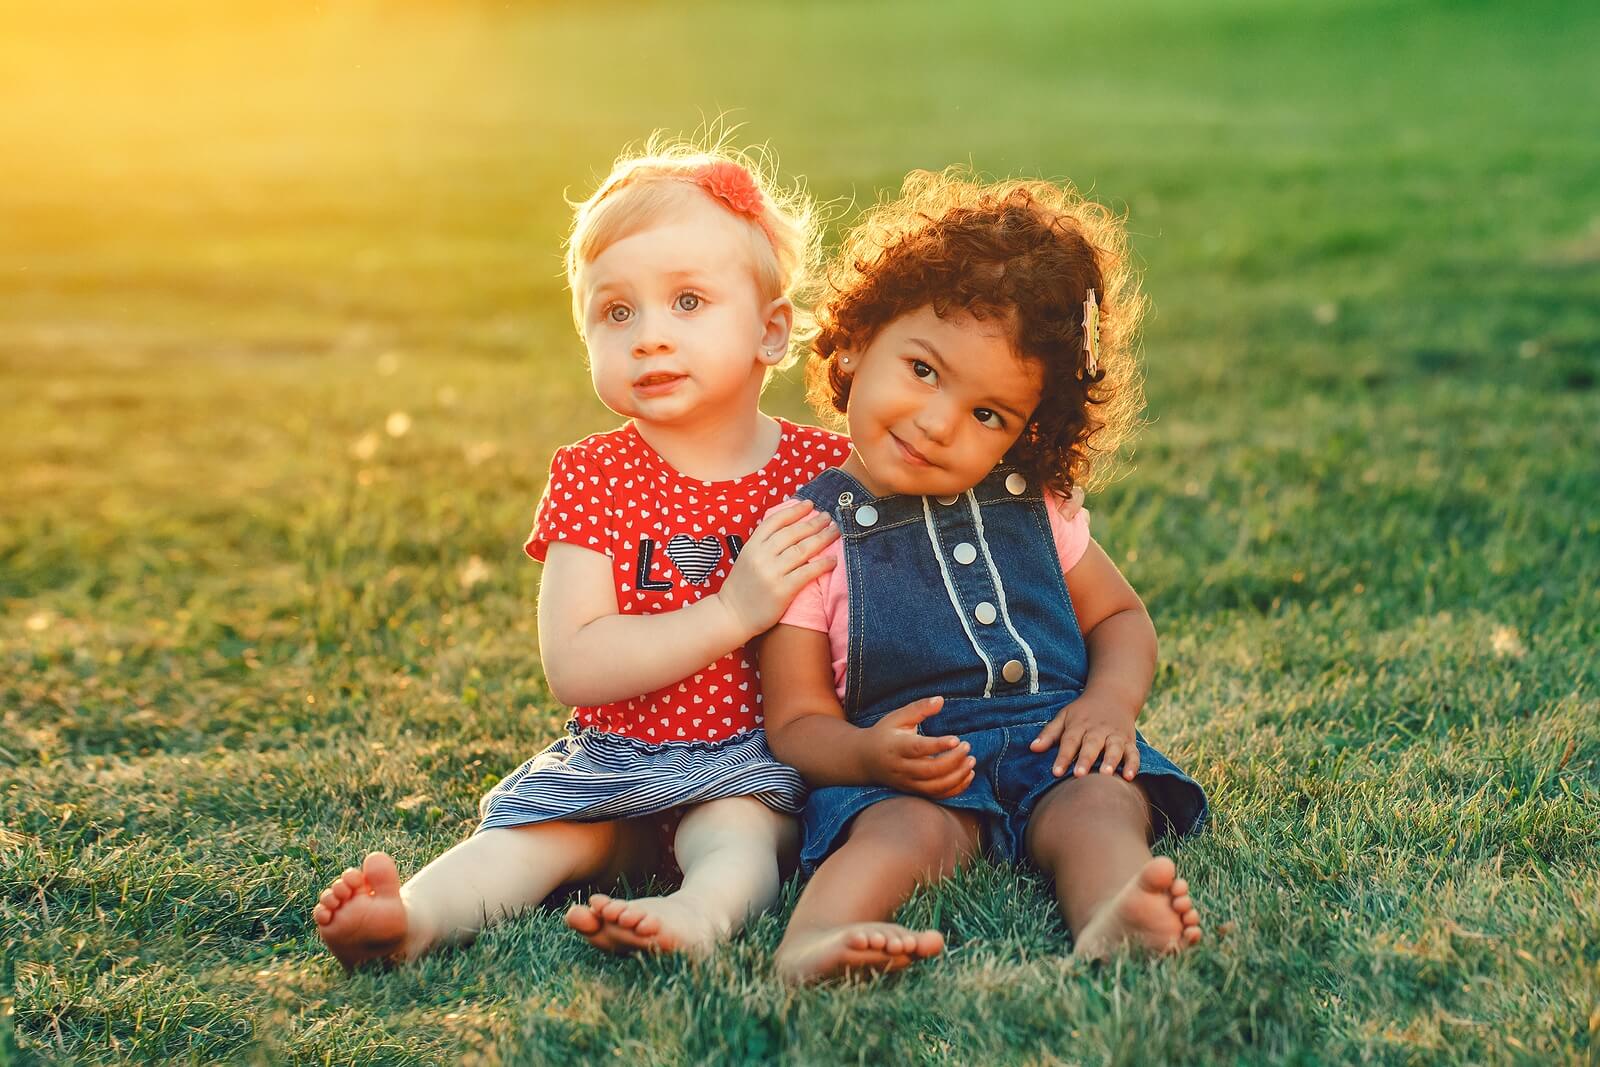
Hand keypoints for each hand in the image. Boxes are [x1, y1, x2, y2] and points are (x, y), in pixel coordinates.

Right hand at [715, 500, 838, 637]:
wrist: (731, 616)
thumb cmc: (742, 589)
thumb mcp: (746, 559)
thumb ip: (763, 546)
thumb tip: (789, 529)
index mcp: (751, 546)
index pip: (775, 521)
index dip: (794, 511)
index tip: (810, 504)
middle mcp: (761, 556)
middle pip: (793, 533)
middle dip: (813, 523)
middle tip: (828, 517)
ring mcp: (771, 573)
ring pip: (802, 550)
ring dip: (822, 538)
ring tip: (835, 532)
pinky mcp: (782, 590)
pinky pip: (807, 573)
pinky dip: (822, 564)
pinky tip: (833, 560)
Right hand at [863, 696, 973, 797]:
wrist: (866, 759)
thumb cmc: (885, 733)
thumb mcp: (898, 717)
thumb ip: (919, 708)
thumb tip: (941, 700)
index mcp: (896, 746)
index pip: (918, 748)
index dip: (938, 745)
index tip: (957, 739)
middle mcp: (901, 768)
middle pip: (930, 770)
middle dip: (953, 761)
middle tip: (967, 746)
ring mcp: (907, 782)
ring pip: (935, 786)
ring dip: (957, 776)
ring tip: (971, 761)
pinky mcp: (914, 791)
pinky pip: (937, 795)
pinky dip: (955, 789)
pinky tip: (967, 775)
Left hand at [1030, 697, 1139, 779]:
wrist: (1113, 695)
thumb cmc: (1083, 712)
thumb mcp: (1064, 717)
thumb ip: (1049, 734)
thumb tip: (1032, 748)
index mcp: (1079, 725)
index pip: (1069, 741)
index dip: (1062, 757)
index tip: (1055, 773)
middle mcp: (1098, 730)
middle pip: (1091, 745)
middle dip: (1086, 759)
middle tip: (1079, 775)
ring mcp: (1115, 736)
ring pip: (1114, 748)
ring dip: (1111, 761)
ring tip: (1106, 775)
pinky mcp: (1129, 742)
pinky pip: (1133, 753)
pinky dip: (1133, 764)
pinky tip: (1129, 777)